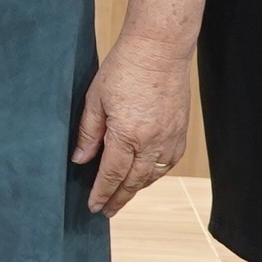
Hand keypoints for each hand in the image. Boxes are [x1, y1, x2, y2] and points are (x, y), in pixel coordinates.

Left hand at [72, 35, 191, 216]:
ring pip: (153, 175)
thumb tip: (81, 159)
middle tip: (106, 211)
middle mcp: (152, 142)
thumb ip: (89, 133)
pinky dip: (156, 173)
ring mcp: (170, 138)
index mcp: (127, 135)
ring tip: (123, 196)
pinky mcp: (181, 131)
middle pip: (133, 182)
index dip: (101, 193)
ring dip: (137, 189)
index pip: (111, 174)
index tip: (94, 206)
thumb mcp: (96, 99)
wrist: (160, 49)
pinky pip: (169, 163)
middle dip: (118, 198)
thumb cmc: (125, 68)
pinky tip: (146, 175)